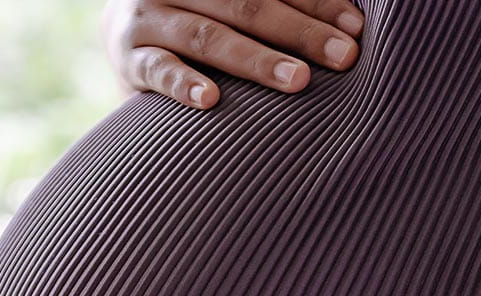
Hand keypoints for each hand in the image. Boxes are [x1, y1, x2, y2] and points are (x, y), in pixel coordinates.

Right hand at [101, 0, 363, 109]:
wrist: (124, 37)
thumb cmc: (200, 22)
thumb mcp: (230, 6)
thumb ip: (273, 7)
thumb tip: (348, 23)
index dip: (316, 3)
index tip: (356, 28)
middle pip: (247, 4)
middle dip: (300, 32)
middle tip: (343, 57)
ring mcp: (149, 17)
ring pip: (208, 35)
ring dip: (256, 59)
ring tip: (298, 81)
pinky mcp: (129, 57)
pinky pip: (159, 69)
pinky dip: (184, 83)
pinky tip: (211, 100)